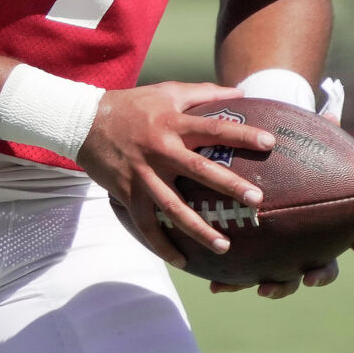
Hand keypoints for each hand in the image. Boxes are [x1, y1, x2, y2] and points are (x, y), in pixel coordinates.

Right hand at [77, 82, 273, 269]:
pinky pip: (146, 224)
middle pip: (199, 170)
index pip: (214, 128)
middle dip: (229, 186)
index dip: (242, 134)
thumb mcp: (167, 91)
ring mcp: (143, 174)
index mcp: (173, 123)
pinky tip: (182, 260)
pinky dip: (162, 245)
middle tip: (256, 200)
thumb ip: (203, 92)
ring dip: (199, 228)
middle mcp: (160, 150)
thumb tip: (241, 92)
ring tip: (224, 246)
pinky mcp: (127, 193)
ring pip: (173, 207)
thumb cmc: (132, 105)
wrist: (83, 122)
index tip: (270, 143)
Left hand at [210, 82, 353, 297]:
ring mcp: (281, 252)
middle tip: (307, 277)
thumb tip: (329, 111)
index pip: (351, 232)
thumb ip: (314, 128)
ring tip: (260, 288)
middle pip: (321, 264)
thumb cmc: (286, 151)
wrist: (258, 166)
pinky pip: (244, 273)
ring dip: (273, 286)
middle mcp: (307, 241)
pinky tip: (213, 284)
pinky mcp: (252, 257)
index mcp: (324, 218)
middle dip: (316, 275)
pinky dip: (231, 280)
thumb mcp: (298, 137)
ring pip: (282, 275)